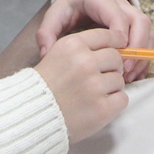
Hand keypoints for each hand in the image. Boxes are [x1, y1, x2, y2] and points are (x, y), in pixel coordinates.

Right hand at [34, 27, 127, 142]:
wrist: (31, 117)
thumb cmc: (43, 86)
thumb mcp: (56, 54)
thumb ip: (83, 48)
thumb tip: (115, 45)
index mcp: (73, 45)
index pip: (108, 36)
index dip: (114, 43)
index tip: (116, 49)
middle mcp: (85, 62)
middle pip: (116, 58)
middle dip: (112, 67)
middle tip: (101, 77)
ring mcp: (94, 86)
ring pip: (120, 79)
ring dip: (112, 87)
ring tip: (94, 94)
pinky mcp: (101, 109)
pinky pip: (122, 99)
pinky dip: (114, 103)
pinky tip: (99, 105)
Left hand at [36, 0, 153, 81]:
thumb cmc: (72, 6)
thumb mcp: (56, 14)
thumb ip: (47, 31)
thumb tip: (46, 52)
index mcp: (101, 0)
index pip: (118, 16)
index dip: (120, 36)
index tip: (115, 56)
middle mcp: (122, 6)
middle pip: (140, 22)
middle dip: (137, 46)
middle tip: (123, 68)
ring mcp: (131, 16)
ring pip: (148, 31)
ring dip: (142, 54)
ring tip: (128, 76)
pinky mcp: (136, 27)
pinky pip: (148, 41)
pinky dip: (144, 58)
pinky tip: (133, 75)